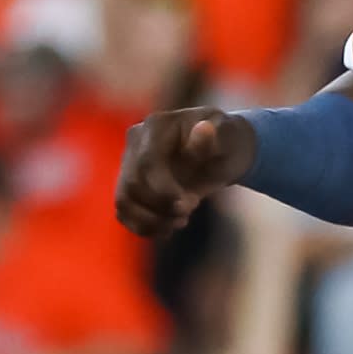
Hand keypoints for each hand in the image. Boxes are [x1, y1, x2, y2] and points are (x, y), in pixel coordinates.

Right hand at [116, 105, 253, 236]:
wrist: (220, 151)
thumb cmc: (226, 141)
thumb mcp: (228, 138)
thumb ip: (215, 137)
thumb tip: (204, 129)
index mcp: (156, 126)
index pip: (147, 163)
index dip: (164, 190)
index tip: (192, 205)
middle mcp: (135, 142)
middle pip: (132, 185)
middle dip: (161, 207)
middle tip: (190, 211)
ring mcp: (128, 164)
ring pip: (124, 202)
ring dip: (152, 221)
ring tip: (180, 222)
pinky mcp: (129, 186)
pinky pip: (125, 213)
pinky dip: (145, 227)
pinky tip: (168, 228)